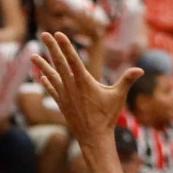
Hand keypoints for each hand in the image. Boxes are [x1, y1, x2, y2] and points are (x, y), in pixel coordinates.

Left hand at [33, 30, 141, 157]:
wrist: (94, 138)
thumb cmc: (107, 117)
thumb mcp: (118, 97)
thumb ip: (127, 80)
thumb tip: (140, 70)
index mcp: (84, 82)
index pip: (73, 59)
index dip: (65, 45)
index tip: (58, 34)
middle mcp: (71, 86)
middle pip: (59, 63)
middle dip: (51, 47)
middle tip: (43, 34)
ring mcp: (65, 96)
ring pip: (52, 76)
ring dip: (42, 65)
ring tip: (33, 56)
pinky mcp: (62, 105)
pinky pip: (53, 91)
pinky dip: (48, 83)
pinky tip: (42, 77)